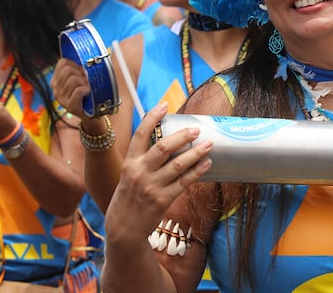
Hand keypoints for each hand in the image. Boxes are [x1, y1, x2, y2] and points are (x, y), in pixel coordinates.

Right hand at [50, 58, 90, 118]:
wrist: (94, 114)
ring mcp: (61, 99)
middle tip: (86, 81)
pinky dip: (87, 89)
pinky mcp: (70, 106)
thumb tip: (87, 52)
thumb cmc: (89, 93)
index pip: (62, 62)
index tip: (82, 71)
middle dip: (81, 73)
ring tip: (87, 88)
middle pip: (68, 70)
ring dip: (85, 82)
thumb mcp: (82, 78)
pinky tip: (89, 93)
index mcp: (56, 80)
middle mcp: (55, 89)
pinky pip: (79, 90)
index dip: (75, 64)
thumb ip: (79, 68)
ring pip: (74, 79)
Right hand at [105, 103, 212, 242]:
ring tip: (209, 144)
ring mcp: (151, 186)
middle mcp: (139, 172)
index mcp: (130, 162)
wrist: (123, 228)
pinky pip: (184, 183)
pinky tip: (207, 164)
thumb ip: (144, 159)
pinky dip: (197, 172)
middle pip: (163, 147)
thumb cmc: (128, 197)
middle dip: (182, 136)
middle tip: (196, 130)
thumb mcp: (129, 175)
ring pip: (178, 165)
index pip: (140, 134)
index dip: (153, 117)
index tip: (165, 105)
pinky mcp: (162, 200)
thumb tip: (169, 141)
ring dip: (196, 153)